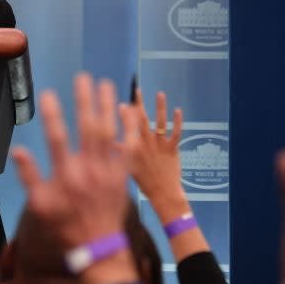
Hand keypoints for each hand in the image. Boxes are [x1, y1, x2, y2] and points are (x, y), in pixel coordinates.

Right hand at [11, 73, 137, 248]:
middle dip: (85, 101)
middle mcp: (88, 169)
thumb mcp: (40, 205)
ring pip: (109, 133)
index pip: (57, 139)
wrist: (98, 246)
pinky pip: (127, 148)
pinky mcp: (122, 175)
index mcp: (66, 175)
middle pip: (87, 128)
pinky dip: (128, 129)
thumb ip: (29, 176)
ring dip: (107, 107)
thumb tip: (17, 151)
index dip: (53, 115)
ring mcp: (108, 171)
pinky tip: (128, 111)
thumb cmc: (65, 226)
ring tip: (105, 84)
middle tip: (83, 78)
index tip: (49, 94)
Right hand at [124, 89, 186, 217]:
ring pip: (159, 123)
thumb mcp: (126, 168)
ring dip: (160, 107)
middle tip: (136, 90)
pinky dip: (177, 122)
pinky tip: (178, 110)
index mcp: (133, 148)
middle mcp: (145, 144)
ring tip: (160, 93)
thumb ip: (117, 154)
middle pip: (141, 120)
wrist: (163, 194)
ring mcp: (159, 146)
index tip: (120, 102)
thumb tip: (106, 144)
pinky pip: (176, 133)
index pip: (126, 128)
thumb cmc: (144, 182)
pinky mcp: (172, 149)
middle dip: (138, 104)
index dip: (122, 115)